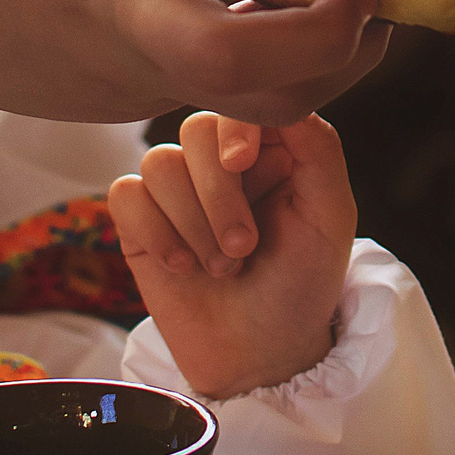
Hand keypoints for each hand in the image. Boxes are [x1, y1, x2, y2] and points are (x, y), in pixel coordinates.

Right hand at [0, 0, 390, 185]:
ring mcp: (125, 70)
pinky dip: (273, 63)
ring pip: (260, 103)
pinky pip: (225, 96)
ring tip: (351, 11)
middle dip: (338, 30)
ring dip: (333, 67)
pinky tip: (277, 15)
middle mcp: (122, 0)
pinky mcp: (129, 106)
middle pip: (254, 53)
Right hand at [107, 113, 357, 398]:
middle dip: (217, 194)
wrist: (261, 355)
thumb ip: (317, 150)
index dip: (235, 127)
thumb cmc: (301, 284)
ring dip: (191, 223)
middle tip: (242, 247)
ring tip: (221, 267)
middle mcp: (219, 161)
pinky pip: (125, 194)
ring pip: (159, 164)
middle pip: (194, 132)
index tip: (242, 162)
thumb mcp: (329, 217)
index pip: (239, 105)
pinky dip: (154, 232)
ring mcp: (176, 190)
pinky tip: (180, 266)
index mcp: (269, 149)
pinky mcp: (139, 222)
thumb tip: (284, 100)